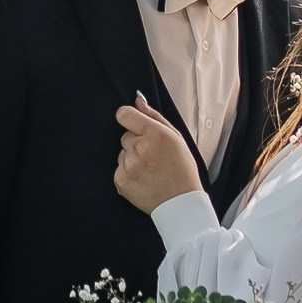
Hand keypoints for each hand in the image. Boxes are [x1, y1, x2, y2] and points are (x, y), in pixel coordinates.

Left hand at [114, 95, 201, 213]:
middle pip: (125, 136)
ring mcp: (129, 166)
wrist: (180, 202)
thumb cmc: (182, 170)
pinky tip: (144, 180)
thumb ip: (154, 116)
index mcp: (155, 134)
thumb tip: (138, 100)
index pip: (124, 114)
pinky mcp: (121, 181)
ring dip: (132, 159)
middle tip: (153, 156)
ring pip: (122, 154)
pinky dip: (128, 174)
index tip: (133, 124)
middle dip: (136, 143)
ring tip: (150, 170)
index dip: (129, 118)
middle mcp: (140, 149)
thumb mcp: (176, 138)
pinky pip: (119, 170)